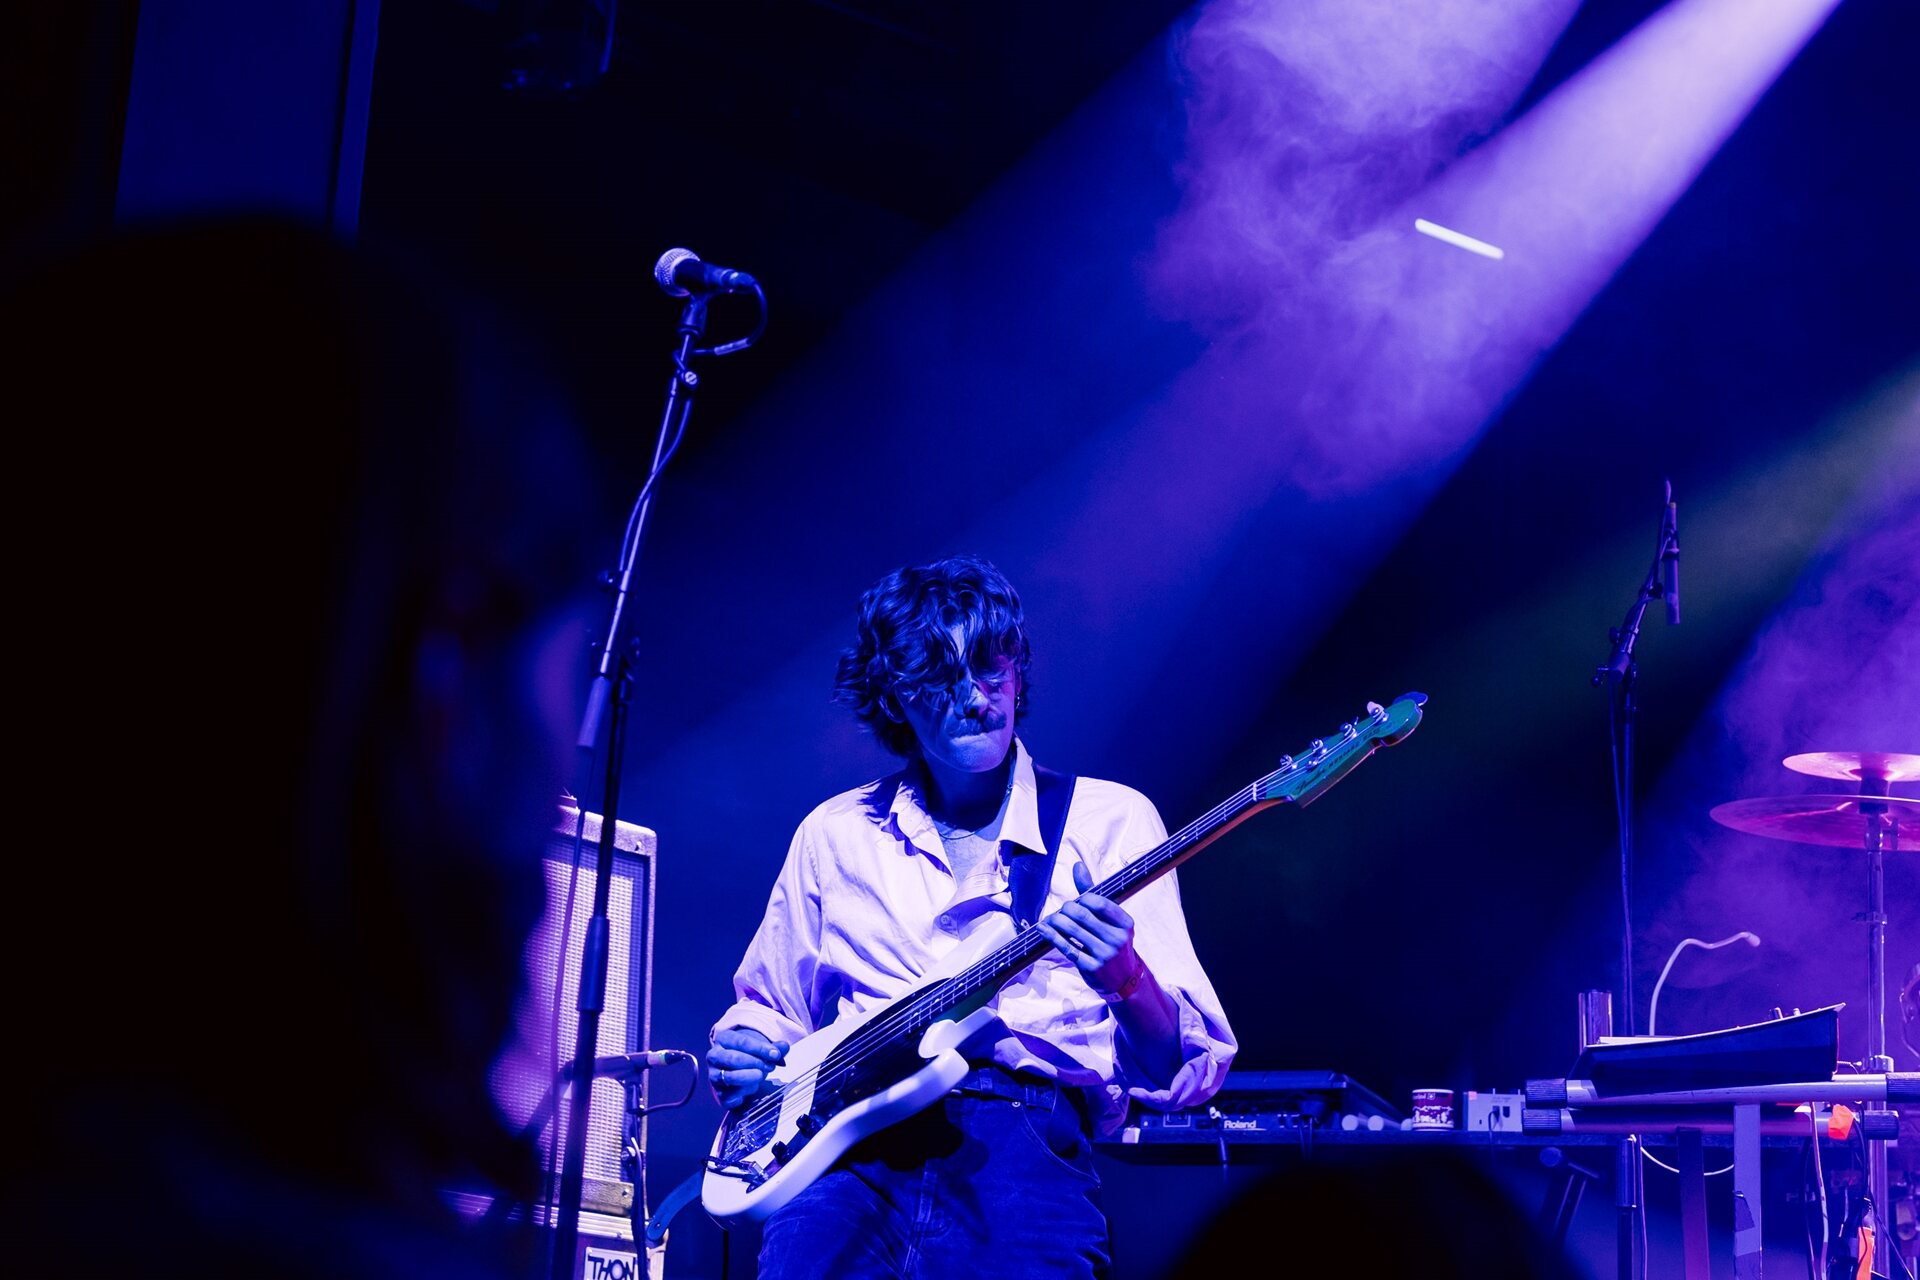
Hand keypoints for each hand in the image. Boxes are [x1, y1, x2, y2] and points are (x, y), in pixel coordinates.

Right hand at [707, 1026, 787, 1109]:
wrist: (735, 1071)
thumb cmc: (749, 1056)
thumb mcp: (761, 1048)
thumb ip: (774, 1047)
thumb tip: (784, 1047)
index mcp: (723, 1039)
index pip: (741, 1041)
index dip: (760, 1048)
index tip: (775, 1054)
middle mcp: (714, 1056)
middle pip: (734, 1058)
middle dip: (755, 1063)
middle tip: (770, 1066)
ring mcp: (714, 1075)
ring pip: (730, 1077)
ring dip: (750, 1076)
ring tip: (761, 1075)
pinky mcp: (719, 1093)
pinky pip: (731, 1094)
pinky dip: (745, 1091)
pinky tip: (753, 1086)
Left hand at [1037, 860, 1144, 1001]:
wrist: (1123, 979)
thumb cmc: (1113, 941)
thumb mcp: (1111, 919)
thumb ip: (1093, 893)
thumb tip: (1077, 866)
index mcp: (1125, 923)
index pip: (1099, 902)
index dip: (1082, 899)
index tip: (1076, 902)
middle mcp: (1117, 939)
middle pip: (1082, 915)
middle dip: (1067, 909)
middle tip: (1062, 911)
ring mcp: (1104, 954)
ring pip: (1072, 931)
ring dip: (1056, 921)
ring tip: (1051, 919)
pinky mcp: (1091, 967)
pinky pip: (1066, 948)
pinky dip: (1052, 936)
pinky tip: (1043, 929)